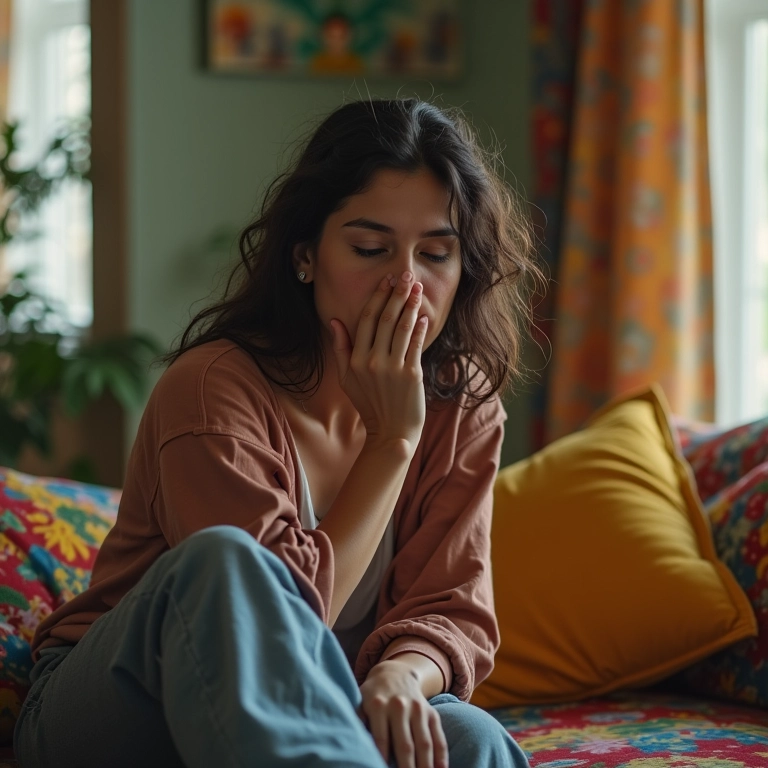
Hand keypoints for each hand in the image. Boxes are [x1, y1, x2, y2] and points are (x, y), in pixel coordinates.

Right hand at [330, 271, 428, 450]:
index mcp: (356, 360)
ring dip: (410, 305)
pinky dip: (420, 328)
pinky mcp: (411, 375)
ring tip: (416, 288)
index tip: (386, 281)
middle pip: (386, 319)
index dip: (378, 298)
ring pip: (402, 328)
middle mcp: (372, 362)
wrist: (390, 432)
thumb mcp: (347, 379)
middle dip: (396, 294)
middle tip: (405, 275)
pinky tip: (423, 315)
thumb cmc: (369, 406)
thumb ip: (341, 349)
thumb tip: (335, 322)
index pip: (367, 321)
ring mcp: (392, 368)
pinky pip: (416, 344)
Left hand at [359, 659, 448, 767]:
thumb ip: (356, 721)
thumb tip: (350, 744)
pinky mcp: (432, 713)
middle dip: (406, 767)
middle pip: (405, 744)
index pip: (381, 738)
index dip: (382, 758)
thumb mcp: (359, 702)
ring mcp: (418, 709)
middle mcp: (400, 706)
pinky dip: (441, 756)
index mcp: (378, 705)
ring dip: (425, 765)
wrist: (396, 674)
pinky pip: (439, 737)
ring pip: (424, 743)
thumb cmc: (373, 696)